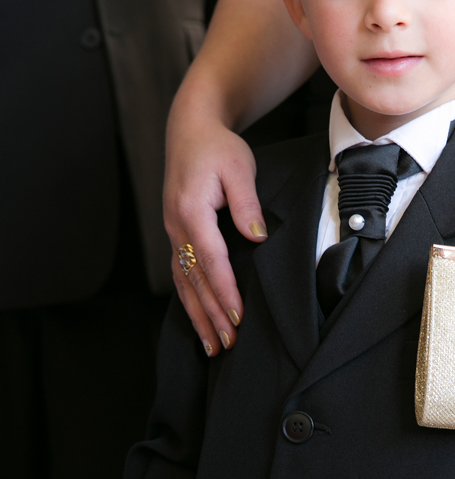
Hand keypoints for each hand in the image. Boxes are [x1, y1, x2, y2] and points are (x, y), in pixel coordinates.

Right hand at [164, 117, 266, 354]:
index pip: (211, 260)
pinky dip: (189, 301)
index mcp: (192, 211)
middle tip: (228, 345)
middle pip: (195, 281)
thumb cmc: (218, 148)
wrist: (190, 132)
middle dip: (211, 315)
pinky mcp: (176, 236)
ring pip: (183, 284)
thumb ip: (247, 203)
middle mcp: (177, 227)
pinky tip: (198, 320)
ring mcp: (173, 233)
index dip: (225, 291)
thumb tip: (257, 236)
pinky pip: (180, 276)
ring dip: (198, 316)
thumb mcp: (239, 167)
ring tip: (212, 347)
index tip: (238, 317)